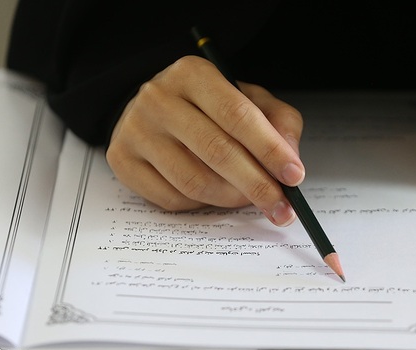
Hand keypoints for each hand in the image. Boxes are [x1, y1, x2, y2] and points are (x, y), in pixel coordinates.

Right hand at [106, 55, 303, 225]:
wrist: (153, 109)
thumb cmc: (208, 107)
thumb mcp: (249, 100)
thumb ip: (278, 122)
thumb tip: (290, 159)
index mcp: (192, 74)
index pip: (237, 115)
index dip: (269, 149)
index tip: (294, 176)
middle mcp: (158, 99)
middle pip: (216, 152)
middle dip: (257, 185)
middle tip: (282, 208)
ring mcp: (135, 131)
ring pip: (194, 182)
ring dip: (231, 199)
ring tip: (249, 199)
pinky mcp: (121, 161)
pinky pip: (171, 199)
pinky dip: (201, 205)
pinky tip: (213, 194)